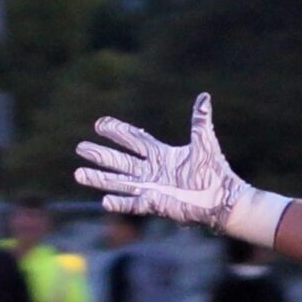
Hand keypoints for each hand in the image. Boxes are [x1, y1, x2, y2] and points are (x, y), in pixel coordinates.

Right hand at [74, 94, 292, 246]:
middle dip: (100, 155)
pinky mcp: (155, 205)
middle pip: (120, 161)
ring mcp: (151, 188)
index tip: (99, 124)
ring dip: (100, 178)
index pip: (133, 140)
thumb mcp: (204, 142)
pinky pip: (133, 204)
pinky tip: (104, 201)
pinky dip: (120, 203)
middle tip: (80, 147)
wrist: (222, 198)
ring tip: (79, 173)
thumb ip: (200, 121)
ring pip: (119, 182)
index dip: (117, 131)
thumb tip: (204, 97)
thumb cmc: (214, 172)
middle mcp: (151, 171)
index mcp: (160, 155)